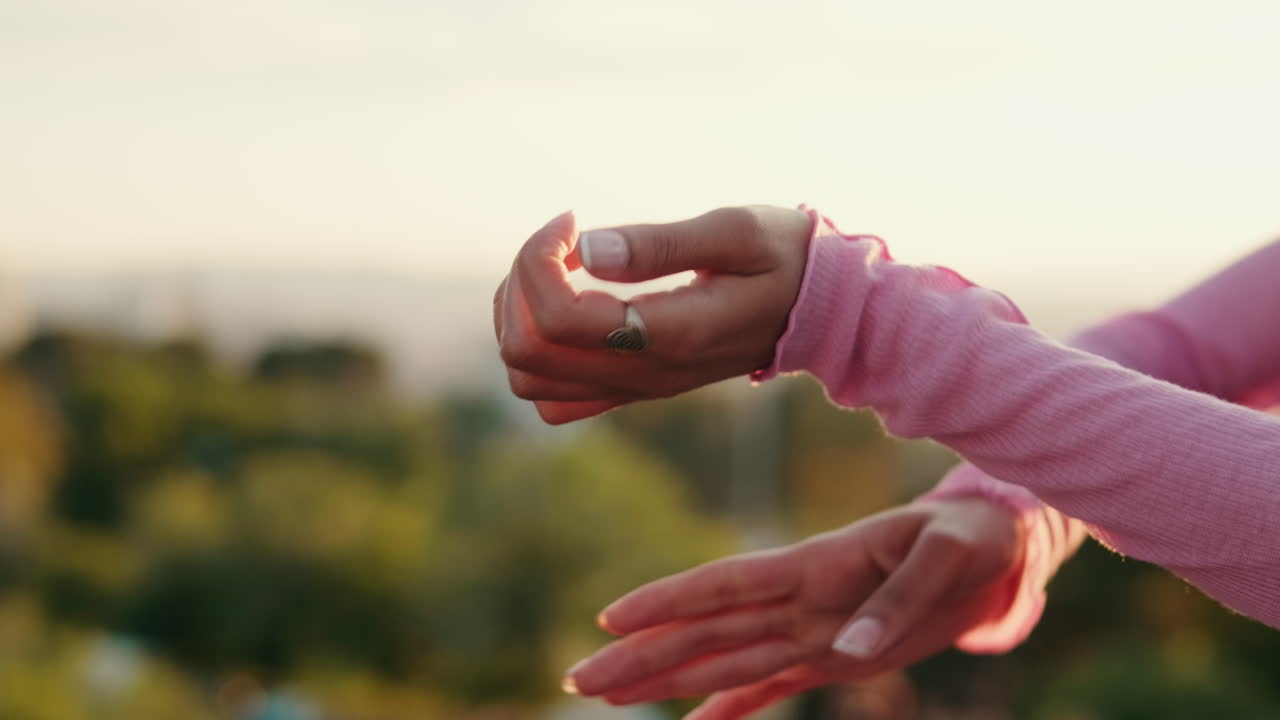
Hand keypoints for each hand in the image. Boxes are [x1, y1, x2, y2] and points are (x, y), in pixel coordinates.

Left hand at [494, 206, 813, 423]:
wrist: (821, 312)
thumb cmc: (784, 259)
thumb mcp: (735, 232)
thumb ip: (661, 243)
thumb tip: (588, 247)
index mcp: (670, 335)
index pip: (558, 319)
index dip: (538, 261)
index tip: (571, 219)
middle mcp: (646, 373)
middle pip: (528, 353)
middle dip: (521, 283)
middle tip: (561, 240)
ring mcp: (636, 388)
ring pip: (528, 378)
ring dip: (520, 316)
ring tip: (559, 268)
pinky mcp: (632, 388)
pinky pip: (553, 393)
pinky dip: (537, 348)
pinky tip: (567, 300)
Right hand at [563, 498, 1025, 719]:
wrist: (997, 549)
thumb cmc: (971, 541)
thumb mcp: (948, 556)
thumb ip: (900, 599)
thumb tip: (849, 653)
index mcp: (814, 566)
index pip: (725, 586)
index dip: (668, 602)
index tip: (611, 620)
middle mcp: (798, 602)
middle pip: (704, 632)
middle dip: (641, 655)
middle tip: (579, 678)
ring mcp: (809, 630)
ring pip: (721, 660)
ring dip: (665, 678)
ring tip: (607, 694)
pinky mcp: (831, 656)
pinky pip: (768, 687)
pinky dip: (728, 707)